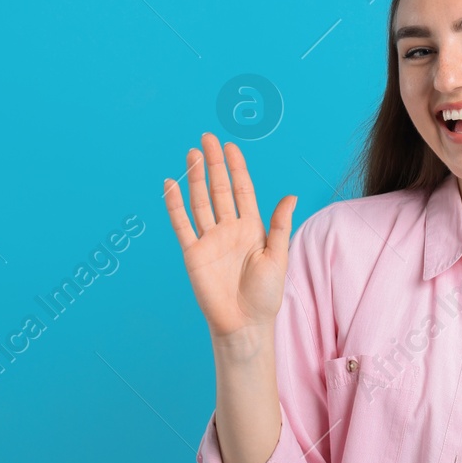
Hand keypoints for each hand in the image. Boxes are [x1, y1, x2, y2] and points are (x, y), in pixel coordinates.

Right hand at [163, 132, 296, 338]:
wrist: (245, 324)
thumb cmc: (266, 295)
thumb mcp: (278, 256)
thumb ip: (279, 225)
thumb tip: (290, 195)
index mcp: (251, 228)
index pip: (242, 190)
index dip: (236, 168)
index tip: (230, 146)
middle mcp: (229, 230)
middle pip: (219, 189)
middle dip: (214, 164)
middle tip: (207, 138)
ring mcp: (209, 240)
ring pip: (200, 201)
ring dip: (195, 178)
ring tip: (191, 153)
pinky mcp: (193, 253)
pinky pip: (182, 224)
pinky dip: (175, 204)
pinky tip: (171, 184)